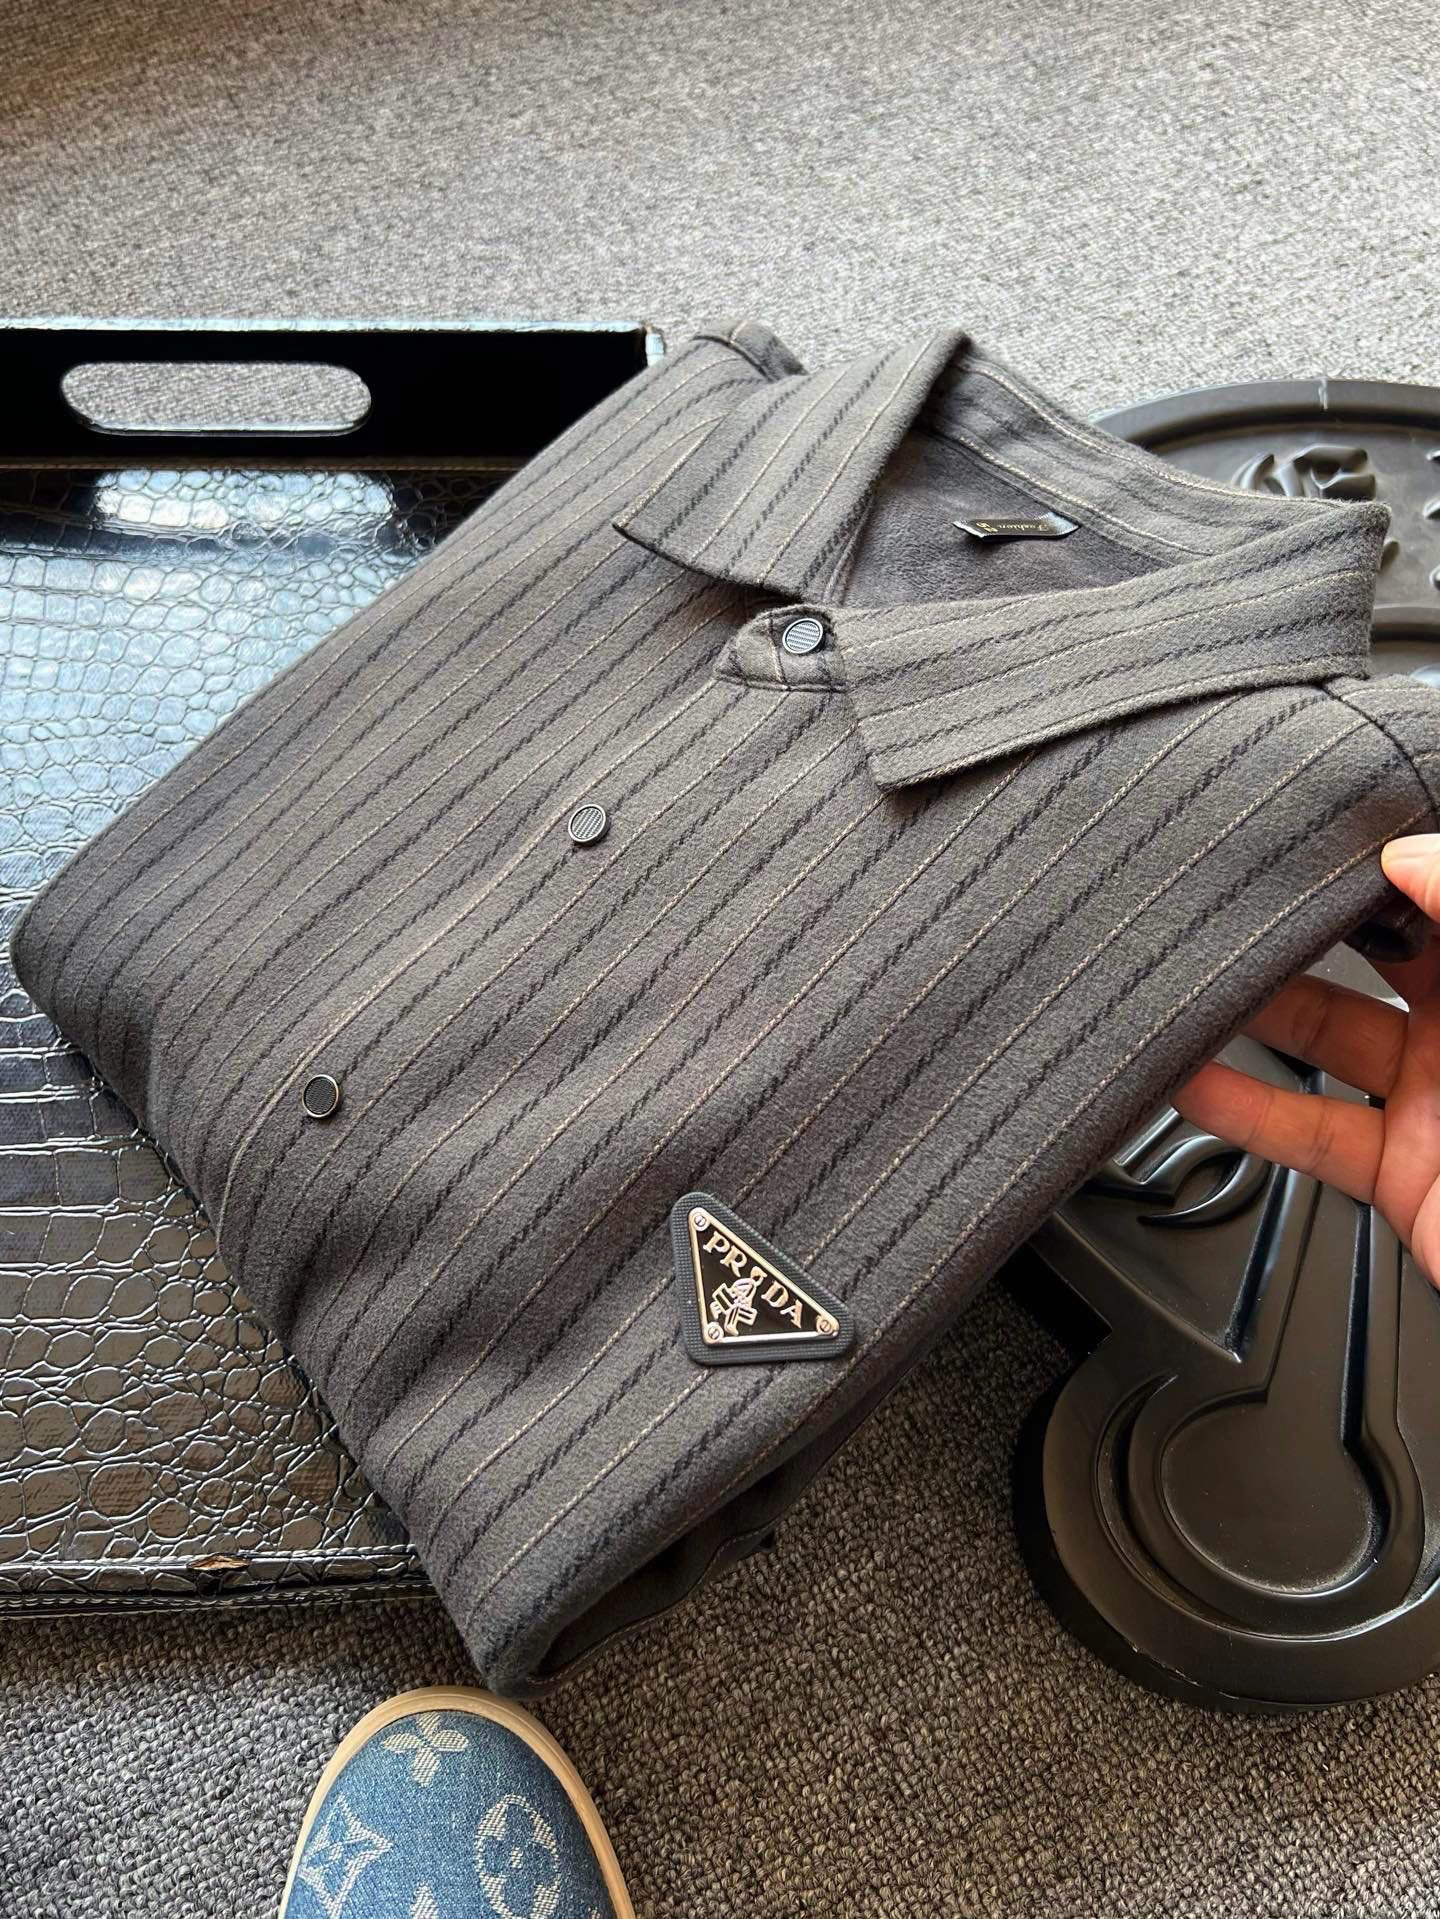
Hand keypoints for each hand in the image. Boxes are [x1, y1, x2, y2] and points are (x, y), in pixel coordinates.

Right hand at [1174, 834, 1439, 1285]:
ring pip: (1323, 1039)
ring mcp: (1438, 1102)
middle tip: (1231, 897)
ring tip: (1186, 979)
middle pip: (1370, 953)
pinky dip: (1240, 1110)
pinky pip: (1308, 1132)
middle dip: (1299, 926)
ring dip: (1249, 1014)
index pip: (1437, 891)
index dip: (1381, 856)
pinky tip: (1189, 1079)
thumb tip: (1407, 856)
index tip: (1315, 832)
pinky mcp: (1403, 1174)